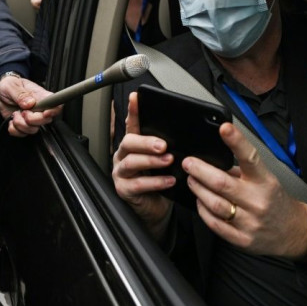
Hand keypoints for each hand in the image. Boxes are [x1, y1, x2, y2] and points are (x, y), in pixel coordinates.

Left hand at [0, 75, 60, 136]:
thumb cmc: (11, 85)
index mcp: (41, 97)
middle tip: (22, 112)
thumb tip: (30, 103)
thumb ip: (21, 94)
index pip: (56, 105)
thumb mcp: (12, 85)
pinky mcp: (23, 125)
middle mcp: (39, 109)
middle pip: (46, 121)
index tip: (45, 113)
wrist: (2, 92)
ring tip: (15, 114)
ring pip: (33, 130)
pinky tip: (11, 120)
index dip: (53, 112)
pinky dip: (14, 129)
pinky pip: (22, 134)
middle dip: (32, 120)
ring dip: (21, 125)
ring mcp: (32, 119)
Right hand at [112, 92, 174, 240]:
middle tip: (163, 144)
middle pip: (128, 142)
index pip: (132, 123)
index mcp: (134, 144)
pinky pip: (137, 184)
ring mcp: (122, 173)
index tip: (136, 98)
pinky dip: (155, 182)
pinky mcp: (124, 190)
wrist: (156, 208)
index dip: (133, 110)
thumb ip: (167, 146)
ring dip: (151, 161)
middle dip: (146, 141)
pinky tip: (168, 180)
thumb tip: (184, 134)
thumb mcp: (164, 159)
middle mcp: (124, 156)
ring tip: (168, 160)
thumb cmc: (160, 180)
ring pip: (131, 162)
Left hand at [182, 122, 306, 259]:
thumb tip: (212, 161)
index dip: (236, 142)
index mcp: (264, 181)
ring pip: (214, 204)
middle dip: (200, 170)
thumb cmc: (273, 201)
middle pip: (222, 183)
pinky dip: (202, 210)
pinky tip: (200, 201)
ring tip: (192, 180)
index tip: (224, 128)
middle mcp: (257, 201)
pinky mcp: (241, 239)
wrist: (291, 232)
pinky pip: (214, 223)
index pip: (250, 158)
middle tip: (188, 163)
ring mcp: (249, 221)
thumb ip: (241, 171)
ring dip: (198, 189)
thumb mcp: (264, 180)